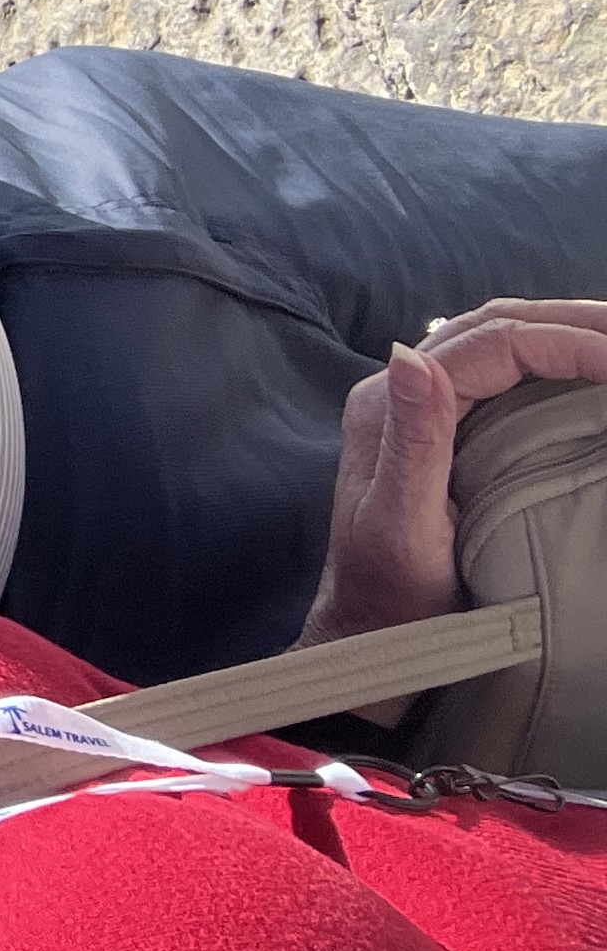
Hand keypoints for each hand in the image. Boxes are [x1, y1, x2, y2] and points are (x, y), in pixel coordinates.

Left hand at [300, 299, 606, 646]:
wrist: (368, 628)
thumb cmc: (390, 591)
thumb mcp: (402, 524)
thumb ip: (414, 442)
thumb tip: (408, 354)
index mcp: (388, 403)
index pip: (492, 345)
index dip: (565, 342)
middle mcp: (399, 391)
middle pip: (493, 327)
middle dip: (570, 321)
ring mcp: (417, 406)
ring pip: (495, 342)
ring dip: (559, 332)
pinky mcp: (437, 428)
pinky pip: (497, 372)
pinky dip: (546, 359)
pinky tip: (581, 371)